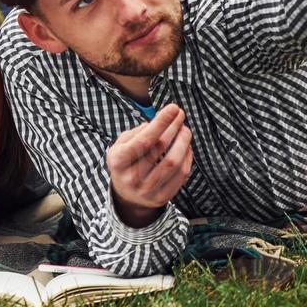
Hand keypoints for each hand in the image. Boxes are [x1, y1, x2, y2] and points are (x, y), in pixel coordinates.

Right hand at [106, 105, 191, 227]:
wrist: (127, 196)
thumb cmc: (126, 163)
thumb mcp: (120, 146)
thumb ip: (136, 133)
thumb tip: (159, 122)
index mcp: (118, 161)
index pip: (144, 139)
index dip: (161, 122)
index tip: (173, 108)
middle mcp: (132, 177)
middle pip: (160, 148)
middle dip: (174, 128)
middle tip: (180, 115)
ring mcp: (148, 189)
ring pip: (173, 162)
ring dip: (183, 142)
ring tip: (185, 130)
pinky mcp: (162, 197)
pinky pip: (181, 175)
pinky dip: (187, 158)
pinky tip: (186, 147)